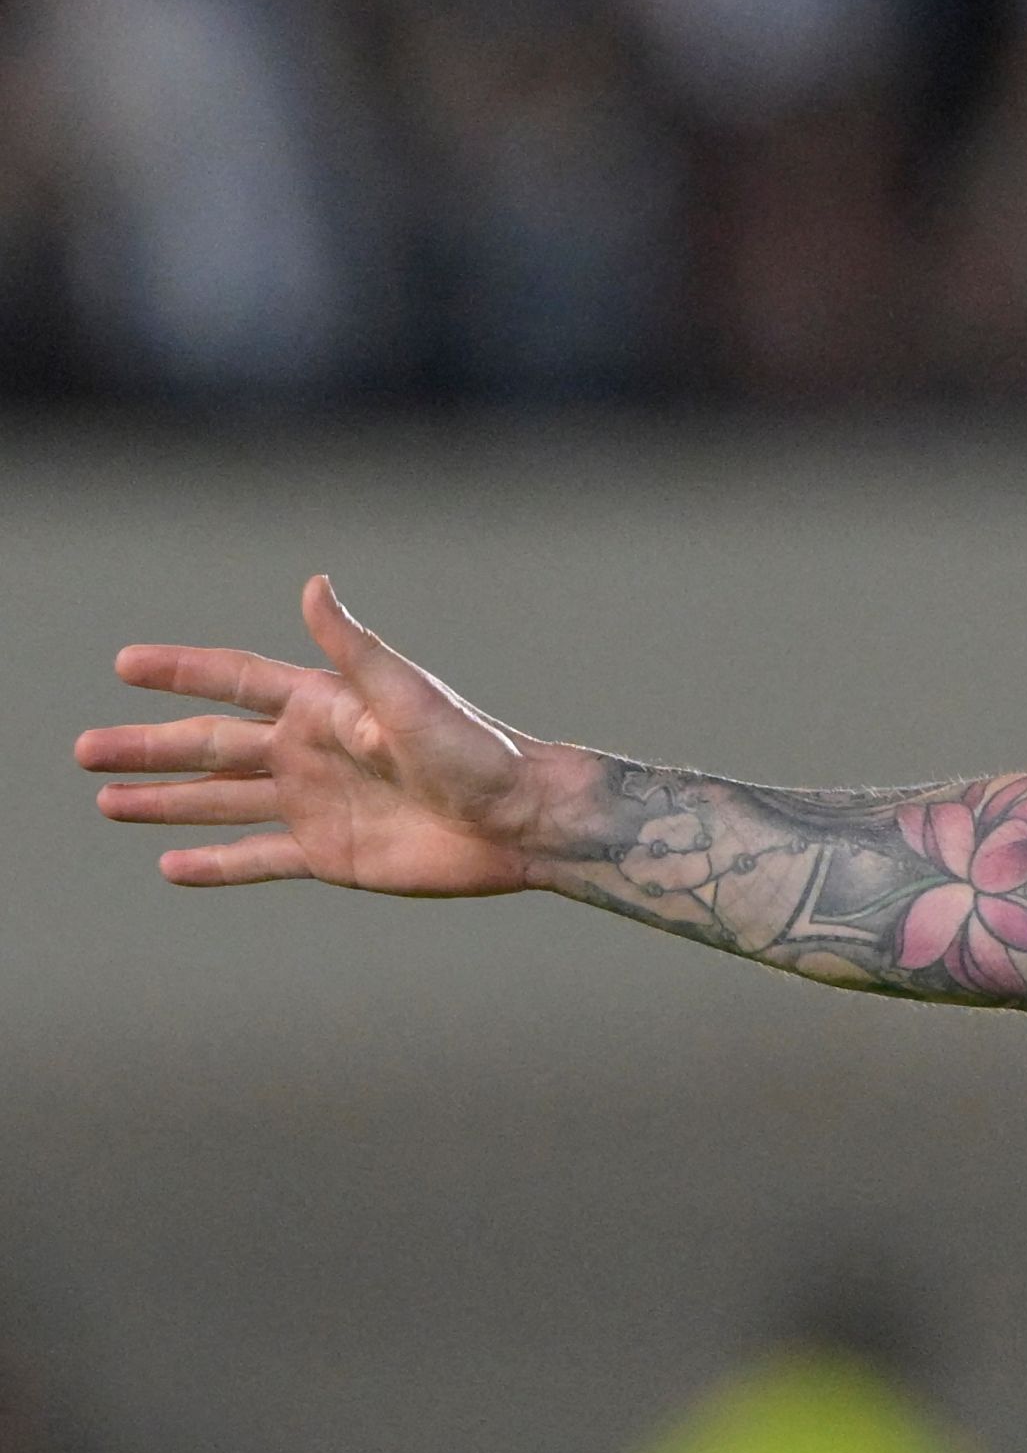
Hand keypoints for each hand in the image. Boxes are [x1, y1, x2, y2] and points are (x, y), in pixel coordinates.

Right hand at [78, 577, 578, 894]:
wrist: (518, 820)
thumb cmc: (474, 749)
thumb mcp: (406, 693)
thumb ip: (352, 647)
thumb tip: (312, 584)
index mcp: (325, 706)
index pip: (235, 682)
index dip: (181, 672)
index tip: (125, 664)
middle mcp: (311, 753)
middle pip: (210, 748)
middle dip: (148, 748)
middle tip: (82, 750)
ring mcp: (315, 805)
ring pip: (220, 804)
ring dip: (165, 804)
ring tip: (108, 802)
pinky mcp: (328, 854)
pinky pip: (257, 860)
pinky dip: (215, 866)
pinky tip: (172, 868)